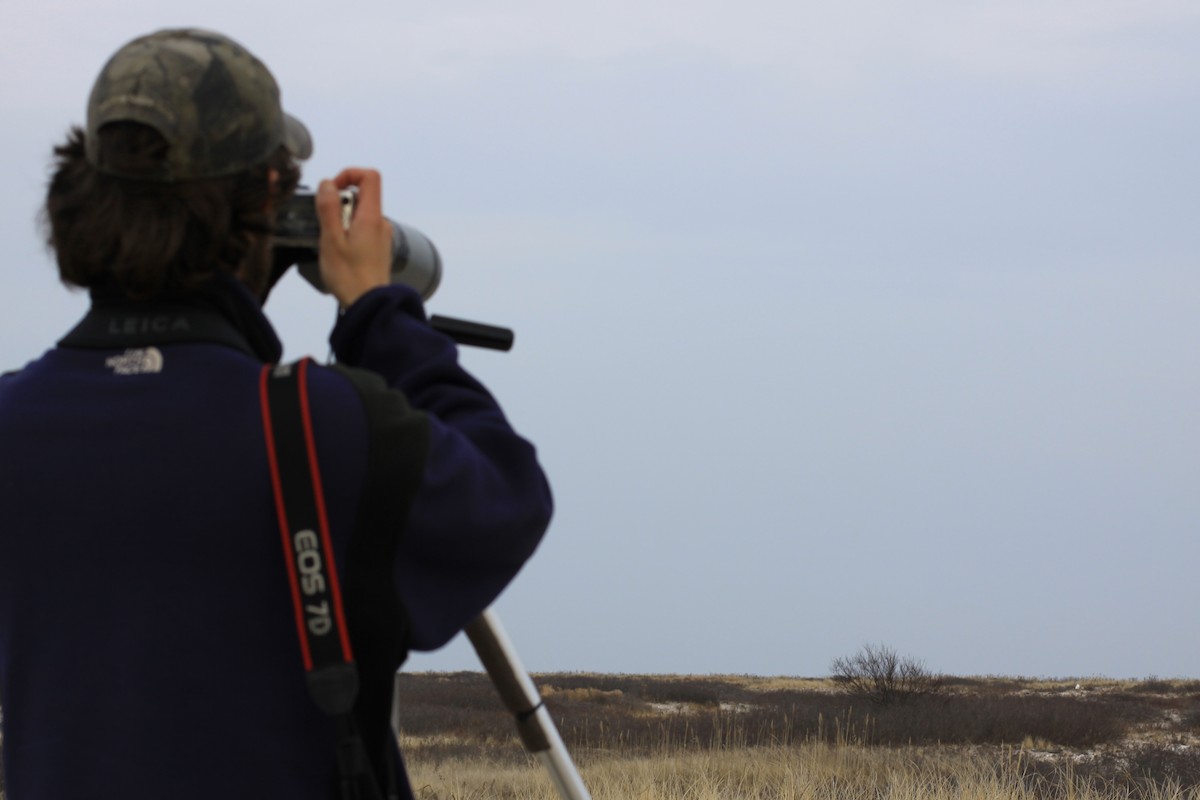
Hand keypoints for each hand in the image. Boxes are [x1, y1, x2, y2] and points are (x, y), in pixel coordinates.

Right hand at [316, 168, 392, 307]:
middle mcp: (381, 223)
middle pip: (362, 195)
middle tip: (327, 226)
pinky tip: (340, 251)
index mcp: (372, 216)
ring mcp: (381, 235)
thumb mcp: (331, 239)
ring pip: (360, 213)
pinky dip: (348, 232)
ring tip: (333, 242)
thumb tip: (328, 184)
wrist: (369, 304)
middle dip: (340, 202)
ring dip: (342, 220)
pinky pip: (362, 228)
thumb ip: (329, 208)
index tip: (332, 192)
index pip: (369, 176)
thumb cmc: (349, 276)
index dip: (348, 175)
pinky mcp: (378, 247)